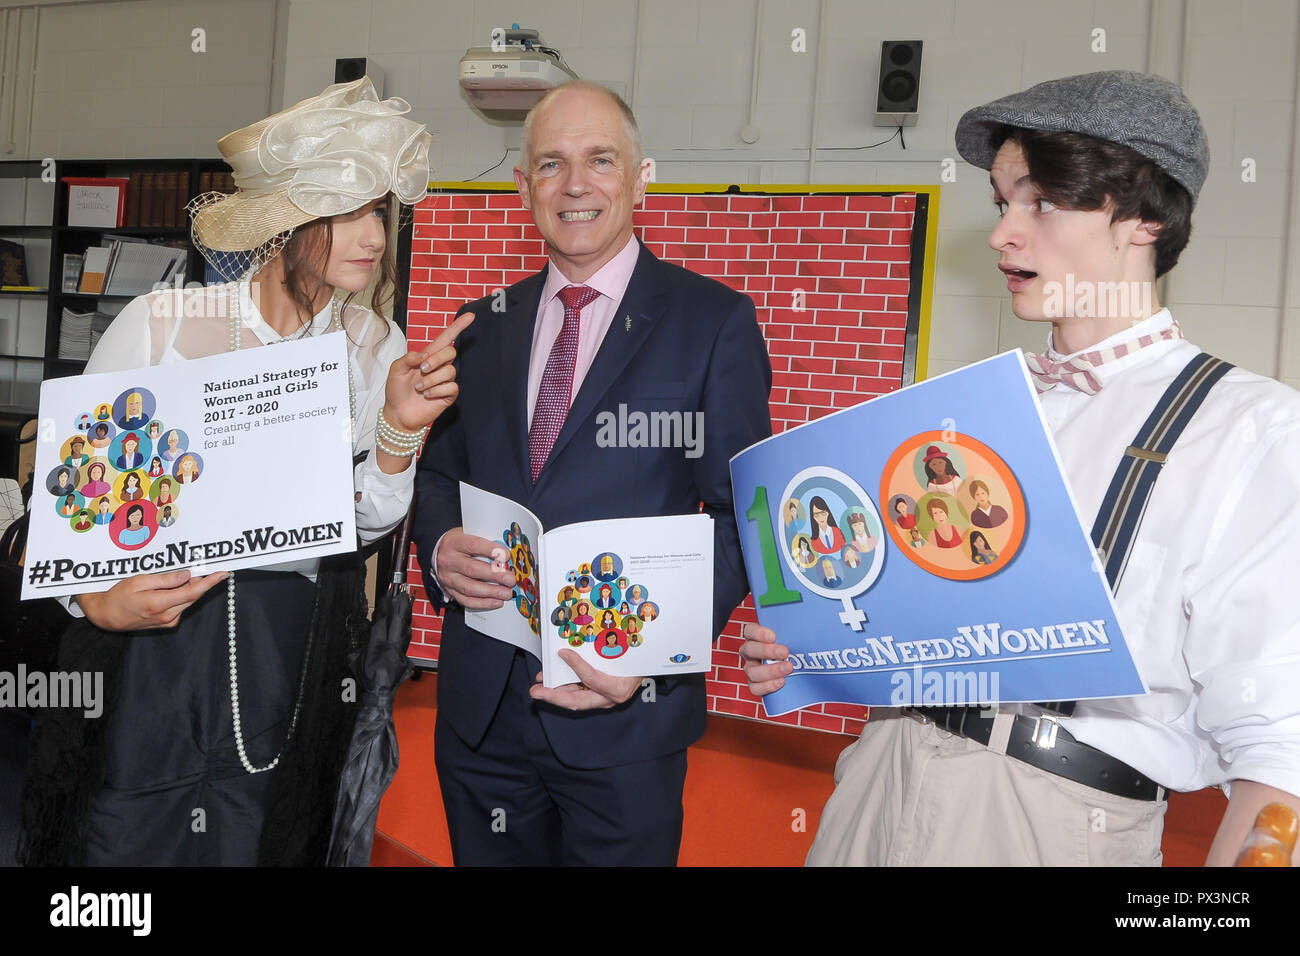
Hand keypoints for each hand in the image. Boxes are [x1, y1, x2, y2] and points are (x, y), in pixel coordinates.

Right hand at [74, 569, 228, 631]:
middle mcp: (167, 616)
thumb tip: (187, 575)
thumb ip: (165, 580)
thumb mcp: (139, 582)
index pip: (193, 592)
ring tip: (178, 577)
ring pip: (187, 601)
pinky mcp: (167, 623)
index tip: (223, 573)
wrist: (107, 616)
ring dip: (189, 588)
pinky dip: (181, 595)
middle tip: (199, 567)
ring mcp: (167, 621)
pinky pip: (180, 606)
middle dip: (199, 581)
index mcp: (160, 604)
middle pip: (193, 596)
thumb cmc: (119, 596)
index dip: (210, 582)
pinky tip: (171, 588)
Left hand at [383, 311, 475, 431]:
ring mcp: (445, 380)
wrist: (398, 413)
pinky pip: (451, 387)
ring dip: (431, 379)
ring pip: (450, 371)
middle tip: (422, 370)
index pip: (446, 338)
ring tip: (419, 388)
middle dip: (436, 359)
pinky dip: (437, 391)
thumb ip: (409, 357)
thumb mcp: (396, 369)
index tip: (470, 316)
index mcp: (428, 356)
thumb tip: (424, 355)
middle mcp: (440, 366)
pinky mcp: (449, 395)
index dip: (458, 327)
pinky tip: (427, 395)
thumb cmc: (397, 390)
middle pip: (451, 352)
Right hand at [436, 528, 515, 608]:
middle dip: (495, 576)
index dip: (491, 550)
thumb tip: (509, 554)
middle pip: (472, 569)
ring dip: (491, 592)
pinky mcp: (449, 590)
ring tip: (507, 593)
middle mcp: (448, 560)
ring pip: (469, 588)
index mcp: (454, 542)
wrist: (440, 552)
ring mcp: (448, 577)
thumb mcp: (470, 534)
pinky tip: (497, 601)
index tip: (507, 555)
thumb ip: (487, 541)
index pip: (473, 545)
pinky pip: (466, 600)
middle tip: (511, 579)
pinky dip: (483, 603)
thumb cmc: (460, 543)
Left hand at [529, 649, 642, 710]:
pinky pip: (579, 695)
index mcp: (618, 688)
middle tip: (535, 690)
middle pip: (577, 702)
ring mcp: (604, 700)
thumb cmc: (638, 659)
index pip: (592, 679)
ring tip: (540, 684)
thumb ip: (604, 649)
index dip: (576, 666)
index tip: (563, 653)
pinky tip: (555, 681)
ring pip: (575, 700)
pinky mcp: (600, 697)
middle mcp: (610, 698)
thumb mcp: (623, 652)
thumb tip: (577, 645)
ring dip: (556, 692)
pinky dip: (565, 689)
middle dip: (553, 696)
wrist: (650, 666)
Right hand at [739, 623, 791, 696]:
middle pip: (749, 649)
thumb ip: (796, 632)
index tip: (773, 636)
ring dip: (771, 670)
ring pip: (752, 671)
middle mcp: (751, 653)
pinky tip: (781, 682)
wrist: (798, 672)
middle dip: (767, 651)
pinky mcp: (756, 685)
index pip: (749, 631)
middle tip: (785, 652)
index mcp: (756, 638)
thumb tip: (811, 622)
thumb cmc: (796, 649)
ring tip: (788, 668)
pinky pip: (755, 688)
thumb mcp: (795, 637)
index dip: (758, 633)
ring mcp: (752, 669)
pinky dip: (767, 686)